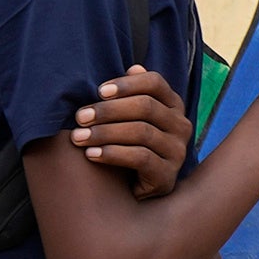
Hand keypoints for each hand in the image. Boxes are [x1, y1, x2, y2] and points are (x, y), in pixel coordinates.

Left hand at [71, 66, 192, 195]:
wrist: (132, 191)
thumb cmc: (127, 145)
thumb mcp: (129, 118)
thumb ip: (130, 94)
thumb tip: (133, 68)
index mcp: (172, 106)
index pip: (155, 83)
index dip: (126, 84)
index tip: (99, 91)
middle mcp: (181, 126)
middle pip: (146, 107)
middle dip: (108, 110)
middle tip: (80, 117)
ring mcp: (177, 152)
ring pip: (141, 132)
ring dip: (104, 133)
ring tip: (78, 137)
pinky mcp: (168, 176)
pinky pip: (140, 158)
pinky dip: (112, 154)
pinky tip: (91, 154)